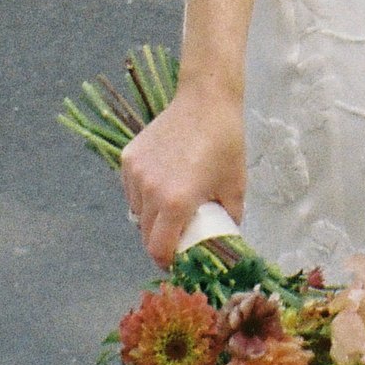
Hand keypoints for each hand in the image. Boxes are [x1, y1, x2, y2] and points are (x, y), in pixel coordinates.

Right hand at [118, 80, 245, 266]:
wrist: (206, 101)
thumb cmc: (226, 143)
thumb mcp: (235, 187)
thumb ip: (228, 219)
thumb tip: (225, 239)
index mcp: (176, 202)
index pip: (159, 249)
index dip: (166, 262)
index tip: (176, 264)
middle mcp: (150, 190)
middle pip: (145, 234)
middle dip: (160, 242)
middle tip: (176, 238)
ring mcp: (135, 173)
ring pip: (136, 211)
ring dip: (151, 218)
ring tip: (170, 209)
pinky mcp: (128, 157)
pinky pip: (131, 189)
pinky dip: (143, 196)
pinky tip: (161, 186)